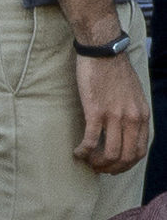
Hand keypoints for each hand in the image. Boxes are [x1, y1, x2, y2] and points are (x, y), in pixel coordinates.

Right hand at [73, 52, 149, 173]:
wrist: (103, 51)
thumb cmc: (115, 69)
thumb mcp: (134, 94)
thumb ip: (133, 113)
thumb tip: (126, 130)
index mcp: (142, 115)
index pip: (140, 151)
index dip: (126, 164)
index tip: (113, 166)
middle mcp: (132, 118)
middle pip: (126, 157)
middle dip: (111, 168)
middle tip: (98, 168)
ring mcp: (114, 116)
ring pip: (110, 153)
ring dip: (97, 163)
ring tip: (87, 161)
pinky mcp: (95, 111)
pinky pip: (91, 141)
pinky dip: (83, 152)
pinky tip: (76, 152)